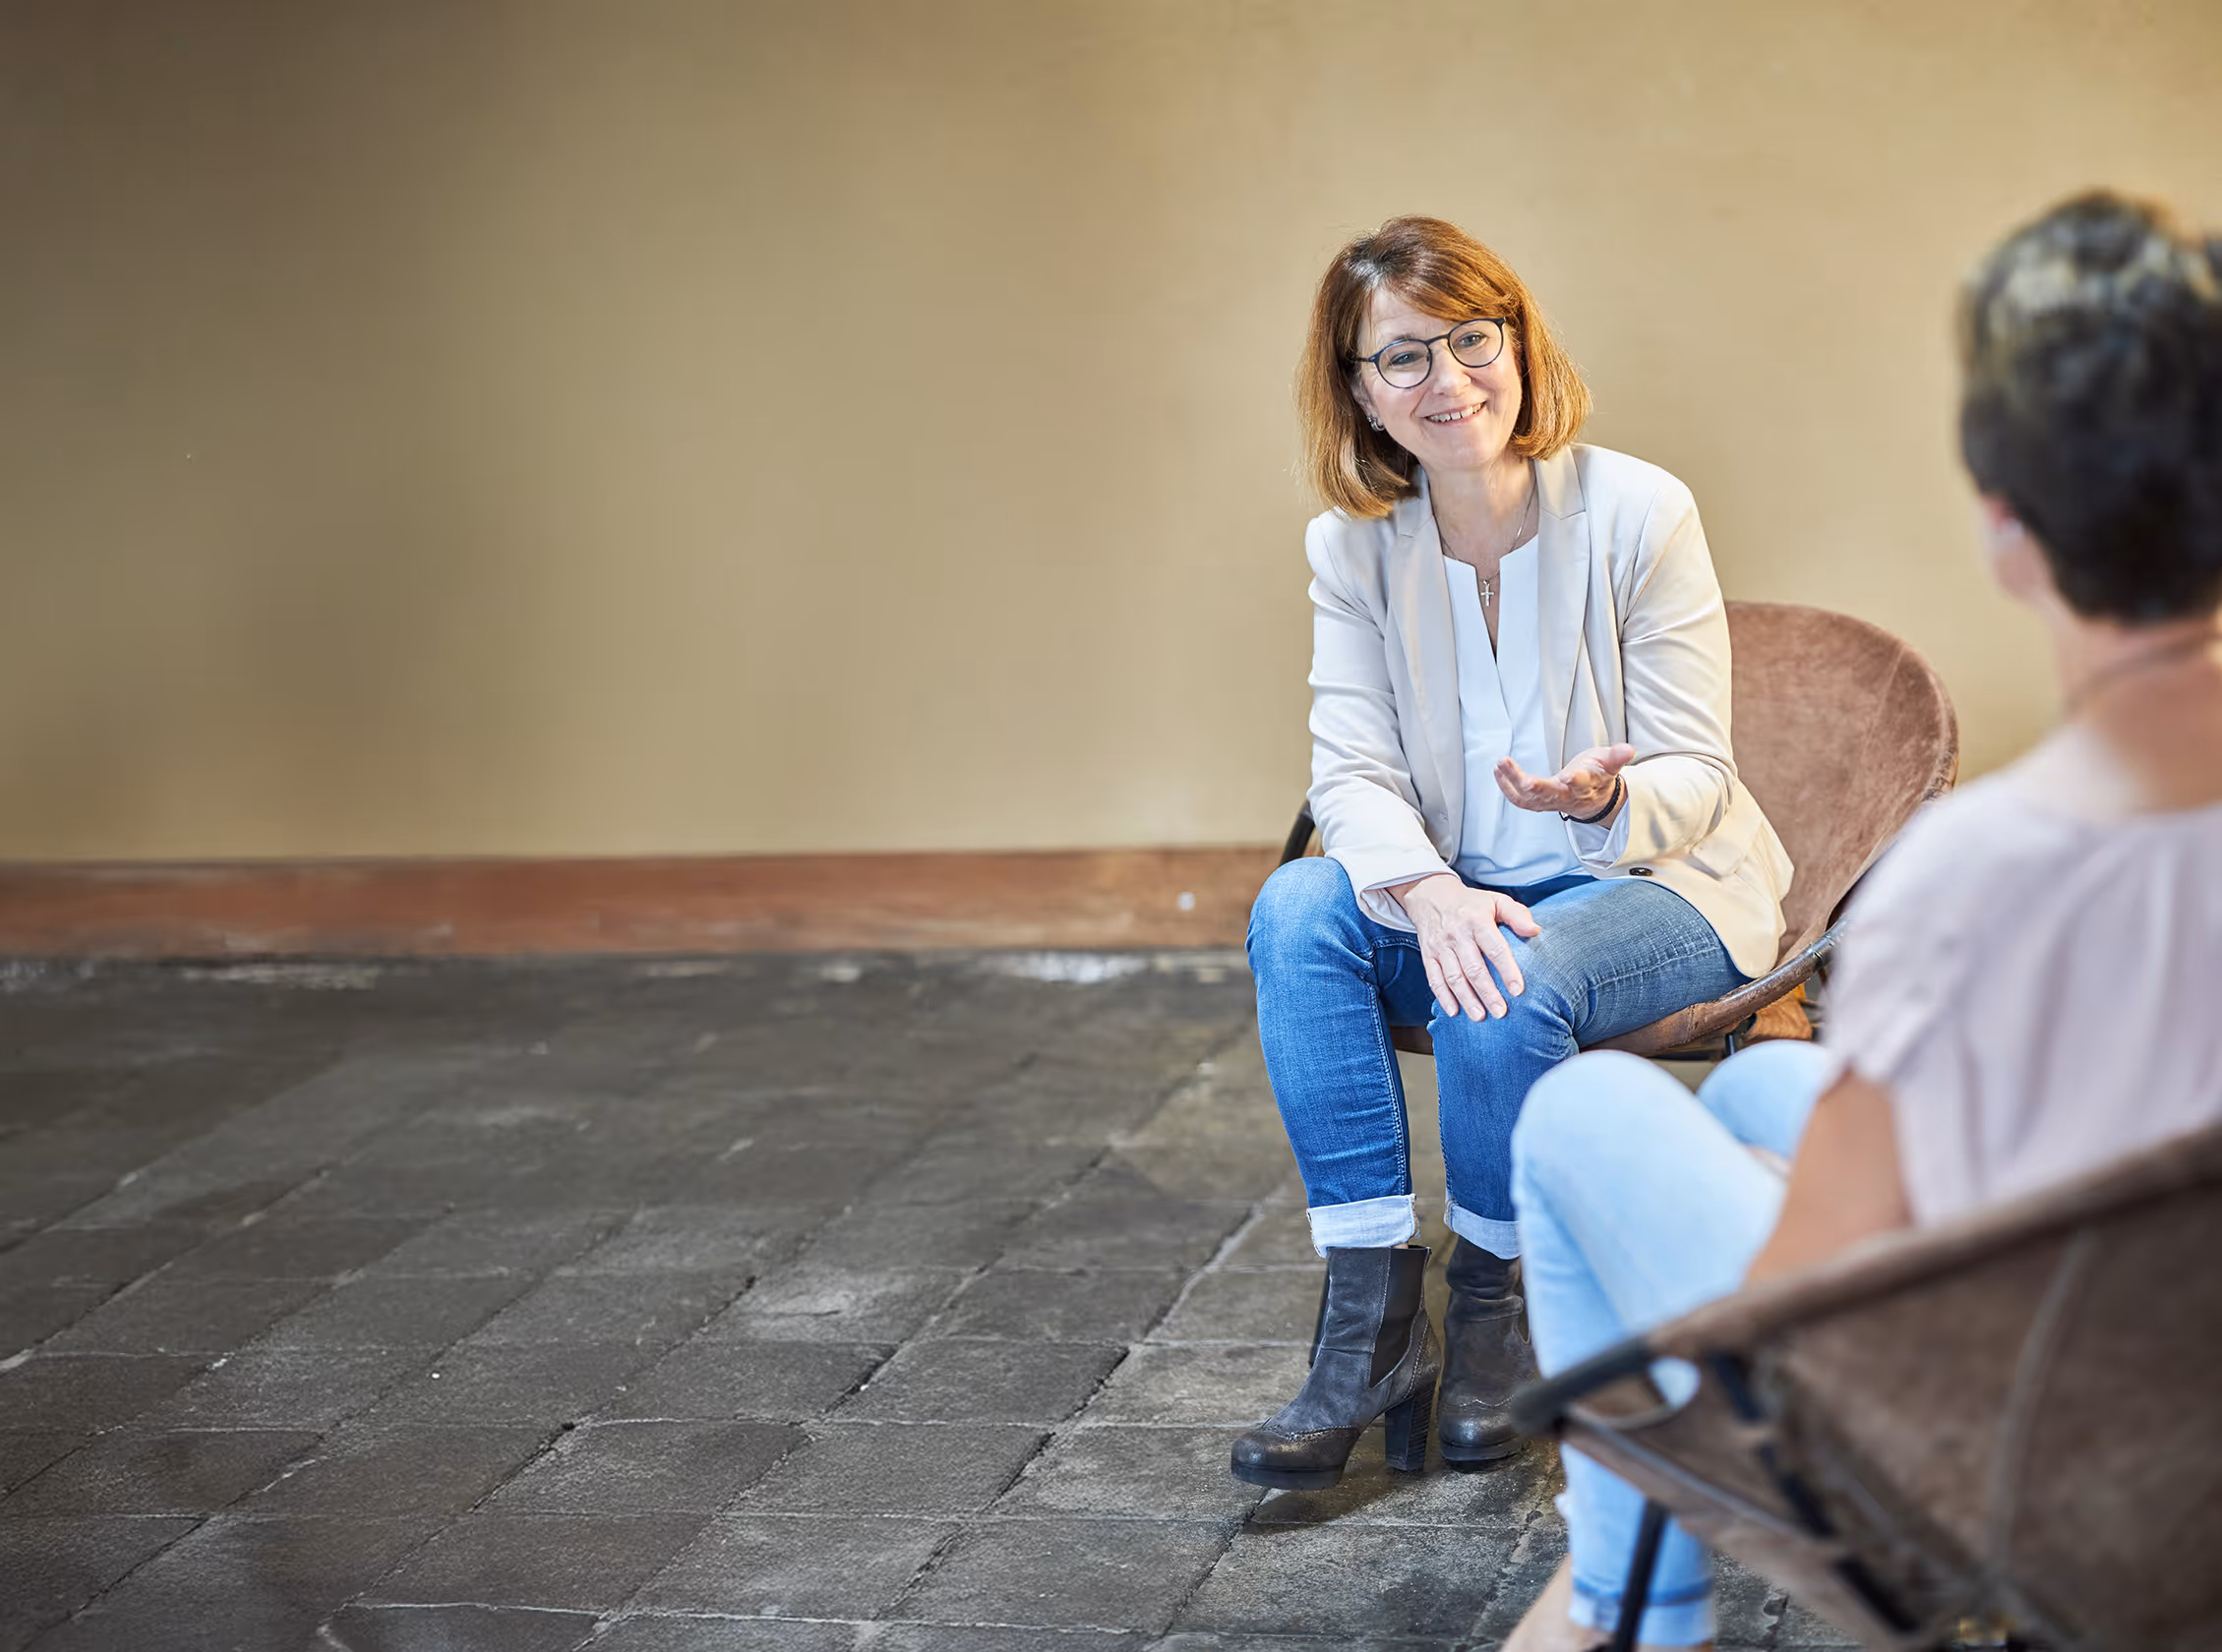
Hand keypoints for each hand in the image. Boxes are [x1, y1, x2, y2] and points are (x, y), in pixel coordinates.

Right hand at [1385, 873, 1541, 1020]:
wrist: (1430, 895)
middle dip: (1488, 993)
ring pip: (1454, 977)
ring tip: (1480, 1016)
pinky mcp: (1428, 955)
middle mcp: (1457, 934)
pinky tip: (1454, 1011)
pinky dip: (1443, 997)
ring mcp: (1441, 946)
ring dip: (1467, 999)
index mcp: (1477, 920)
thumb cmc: (1470, 903)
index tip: (1518, 990)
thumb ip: (1517, 914)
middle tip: (1501, 1012)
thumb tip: (1535, 931)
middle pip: (1474, 968)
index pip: (1495, 949)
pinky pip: (1434, 978)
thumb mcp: (1496, 900)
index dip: (1507, 970)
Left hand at [1494, 743, 1633, 820]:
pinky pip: (1520, 800)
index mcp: (1585, 785)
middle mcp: (1566, 796)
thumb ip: (1616, 757)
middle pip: (1550, 795)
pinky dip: (1507, 788)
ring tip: (1501, 764)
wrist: (1593, 799)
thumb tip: (1630, 749)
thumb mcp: (1609, 763)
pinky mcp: (1539, 803)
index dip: (1576, 781)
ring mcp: (1551, 802)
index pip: (1581, 784)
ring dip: (1513, 782)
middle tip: (1525, 779)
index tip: (1571, 775)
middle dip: (1537, 788)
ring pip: (1530, 798)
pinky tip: (1498, 772)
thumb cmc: (1598, 776)